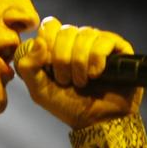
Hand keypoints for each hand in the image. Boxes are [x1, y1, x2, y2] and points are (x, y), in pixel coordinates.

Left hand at [14, 16, 143, 128]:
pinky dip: (96, 59)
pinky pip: (103, 40)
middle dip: (62, 59)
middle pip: (65, 31)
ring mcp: (97, 42)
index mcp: (56, 45)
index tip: (49, 67)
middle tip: (65, 80)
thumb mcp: (38, 89)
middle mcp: (77, 40)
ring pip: (84, 35)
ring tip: (81, 82)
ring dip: (79, 63)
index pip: (49, 26)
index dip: (47, 45)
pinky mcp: (118, 48)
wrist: (96, 121)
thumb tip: (38, 41)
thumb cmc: (67, 105)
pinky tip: (96, 75)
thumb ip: (28, 66)